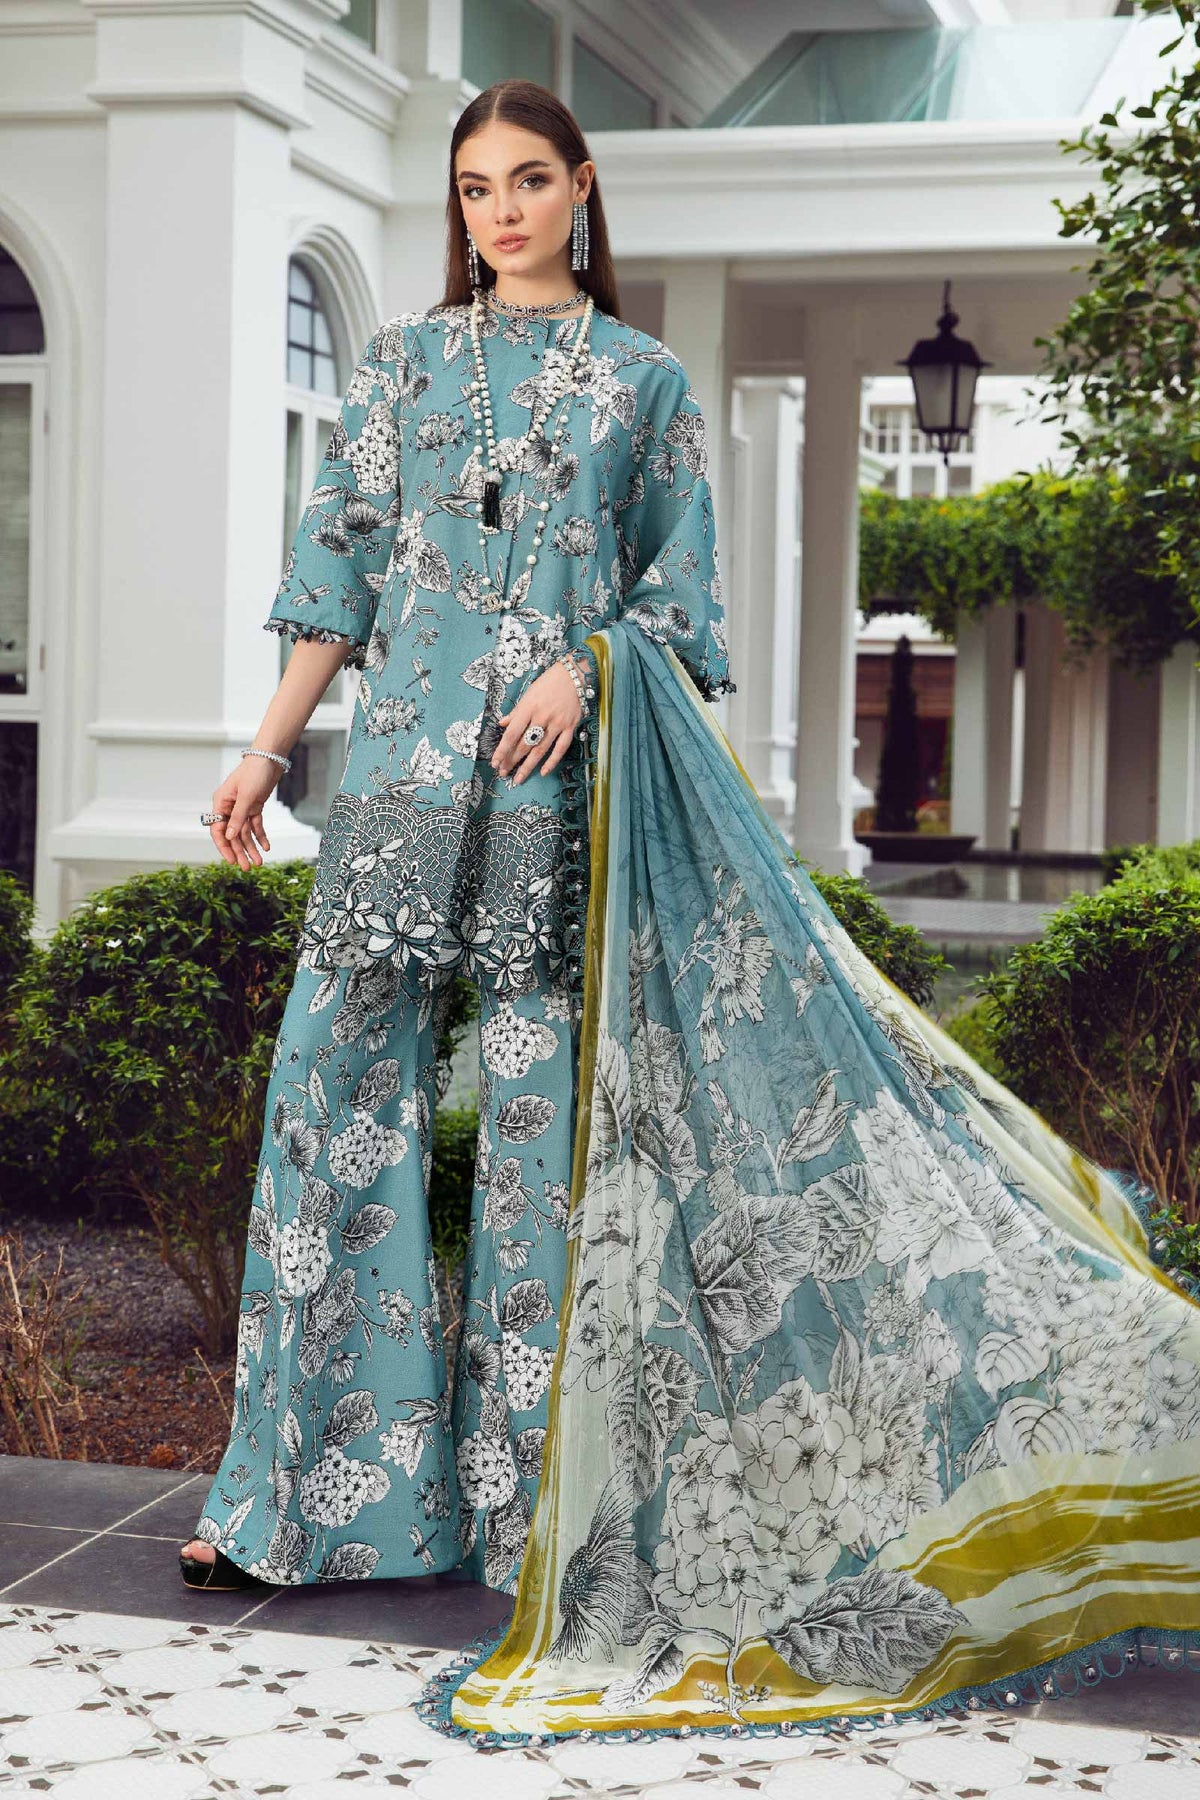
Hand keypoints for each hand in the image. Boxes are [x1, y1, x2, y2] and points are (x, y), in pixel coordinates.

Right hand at [209, 757, 279, 868]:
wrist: (270, 759)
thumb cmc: (255, 773)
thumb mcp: (246, 796)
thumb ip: (238, 817)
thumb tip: (229, 837)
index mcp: (221, 803)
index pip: (218, 830)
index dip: (224, 847)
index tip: (232, 861)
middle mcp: (229, 807)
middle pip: (232, 835)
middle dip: (240, 851)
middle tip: (247, 867)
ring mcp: (242, 808)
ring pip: (245, 833)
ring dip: (252, 847)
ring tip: (259, 862)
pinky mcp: (254, 807)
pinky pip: (255, 825)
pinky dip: (260, 836)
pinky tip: (266, 847)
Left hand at [490, 659, 582, 783]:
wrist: (574, 675)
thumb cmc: (548, 683)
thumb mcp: (528, 694)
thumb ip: (516, 711)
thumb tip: (502, 723)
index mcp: (528, 708)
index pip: (512, 734)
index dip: (502, 750)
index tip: (495, 762)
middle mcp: (542, 717)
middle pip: (524, 744)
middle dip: (512, 760)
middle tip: (503, 773)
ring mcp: (557, 723)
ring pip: (540, 750)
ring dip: (528, 766)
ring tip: (518, 778)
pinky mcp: (570, 727)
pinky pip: (560, 748)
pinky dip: (552, 761)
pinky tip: (543, 772)